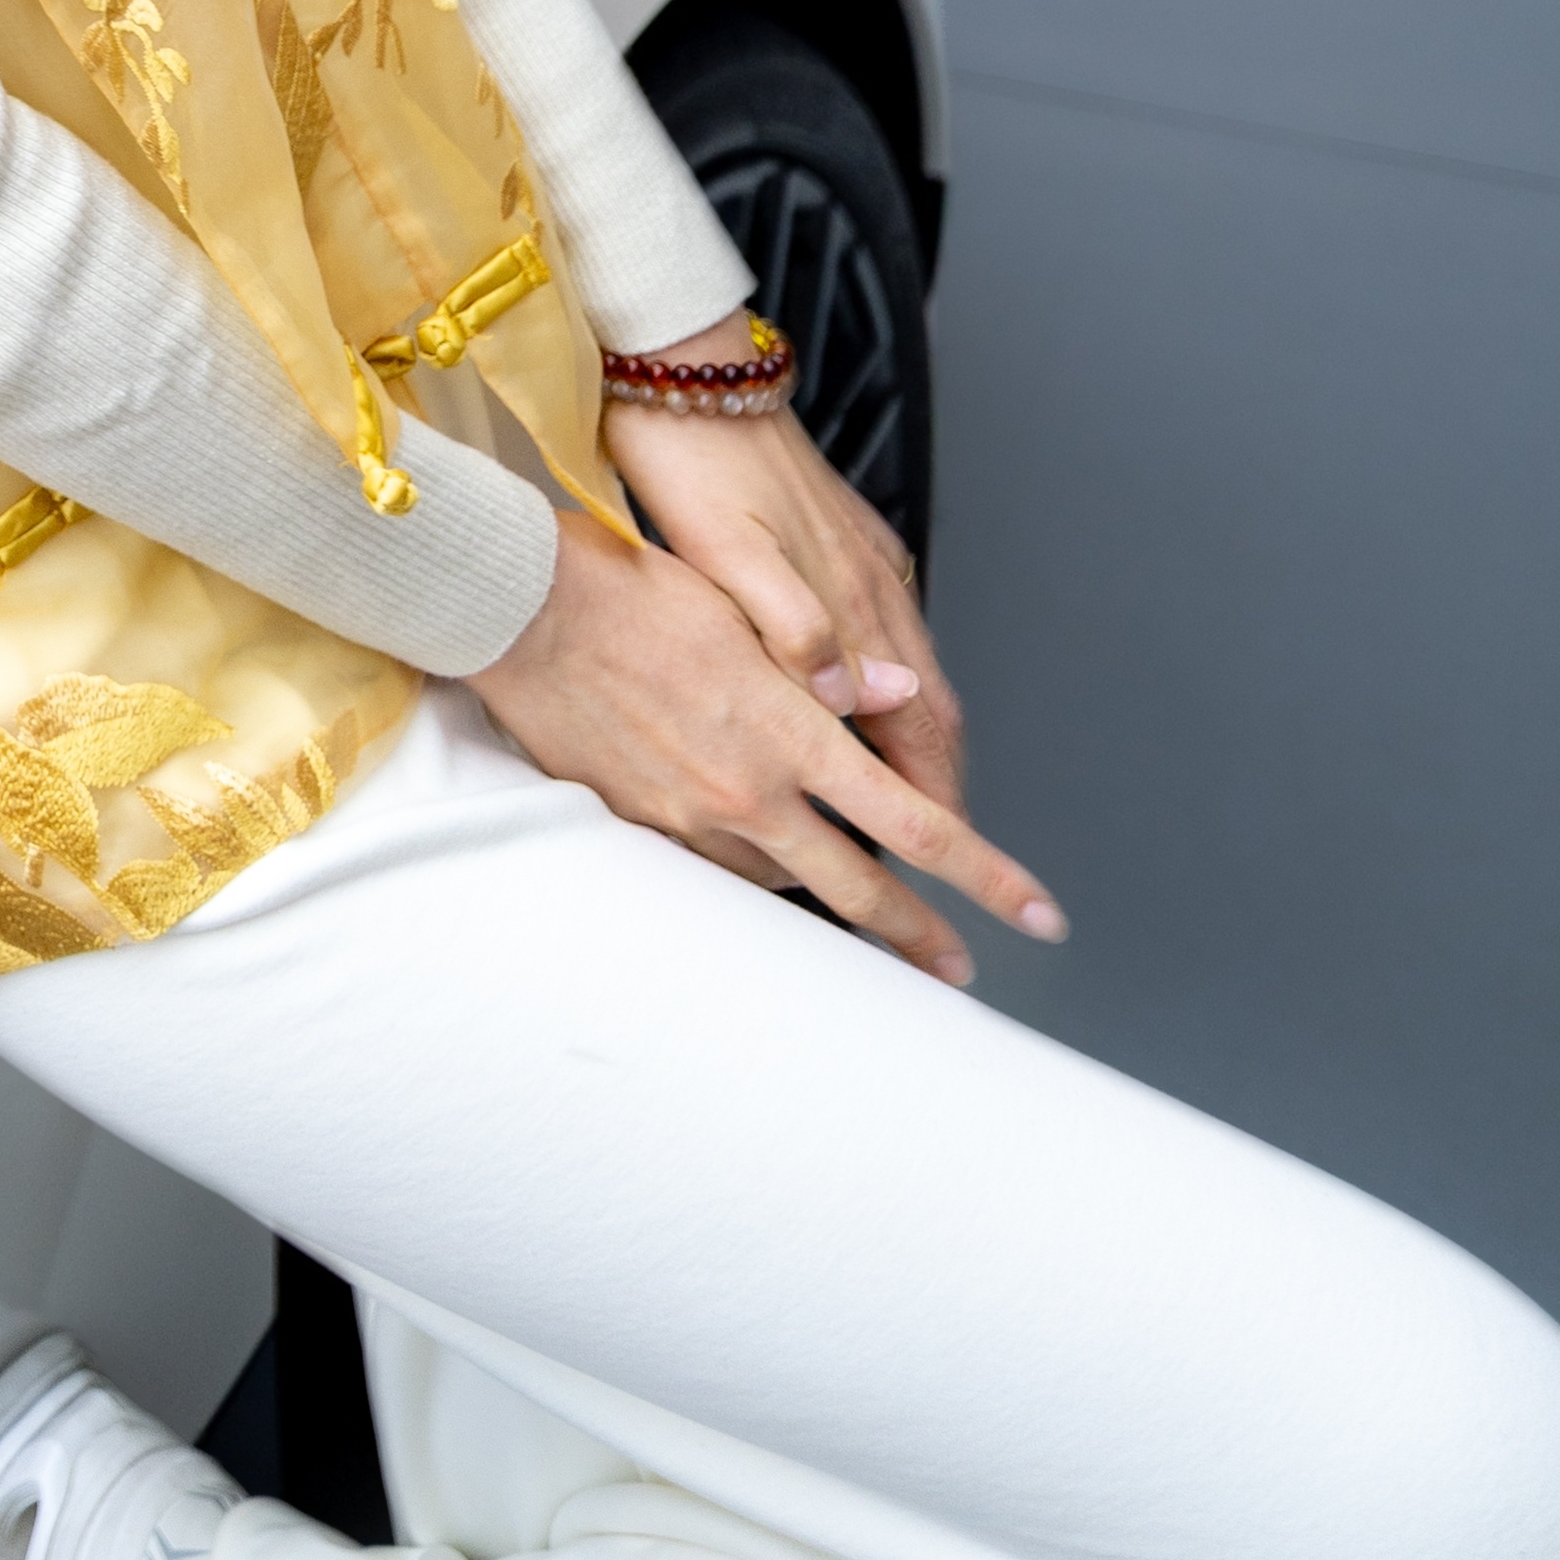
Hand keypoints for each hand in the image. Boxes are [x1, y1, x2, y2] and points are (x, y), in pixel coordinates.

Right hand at [469, 506, 1066, 988]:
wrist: (520, 612)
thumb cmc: (635, 590)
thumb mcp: (749, 610)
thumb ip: (832, 665)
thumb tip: (897, 696)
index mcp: (794, 737)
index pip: (917, 826)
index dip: (987, 876)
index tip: (1040, 914)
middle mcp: (751, 794)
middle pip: (862, 889)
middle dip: (921, 936)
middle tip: (960, 970)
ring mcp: (692, 819)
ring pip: (784, 881)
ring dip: (824, 892)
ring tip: (851, 899)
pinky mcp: (639, 827)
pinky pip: (714, 868)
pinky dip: (749, 867)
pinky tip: (754, 855)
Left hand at [606, 378, 970, 826]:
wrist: (688, 374)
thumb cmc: (689, 462)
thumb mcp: (724, 554)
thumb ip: (794, 628)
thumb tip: (858, 698)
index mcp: (846, 600)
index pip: (916, 725)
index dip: (932, 797)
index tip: (946, 853)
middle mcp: (871, 586)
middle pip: (932, 709)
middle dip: (943, 784)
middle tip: (948, 850)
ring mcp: (865, 562)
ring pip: (917, 673)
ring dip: (924, 741)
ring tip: (916, 799)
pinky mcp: (847, 541)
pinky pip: (895, 634)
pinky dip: (900, 688)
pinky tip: (876, 700)